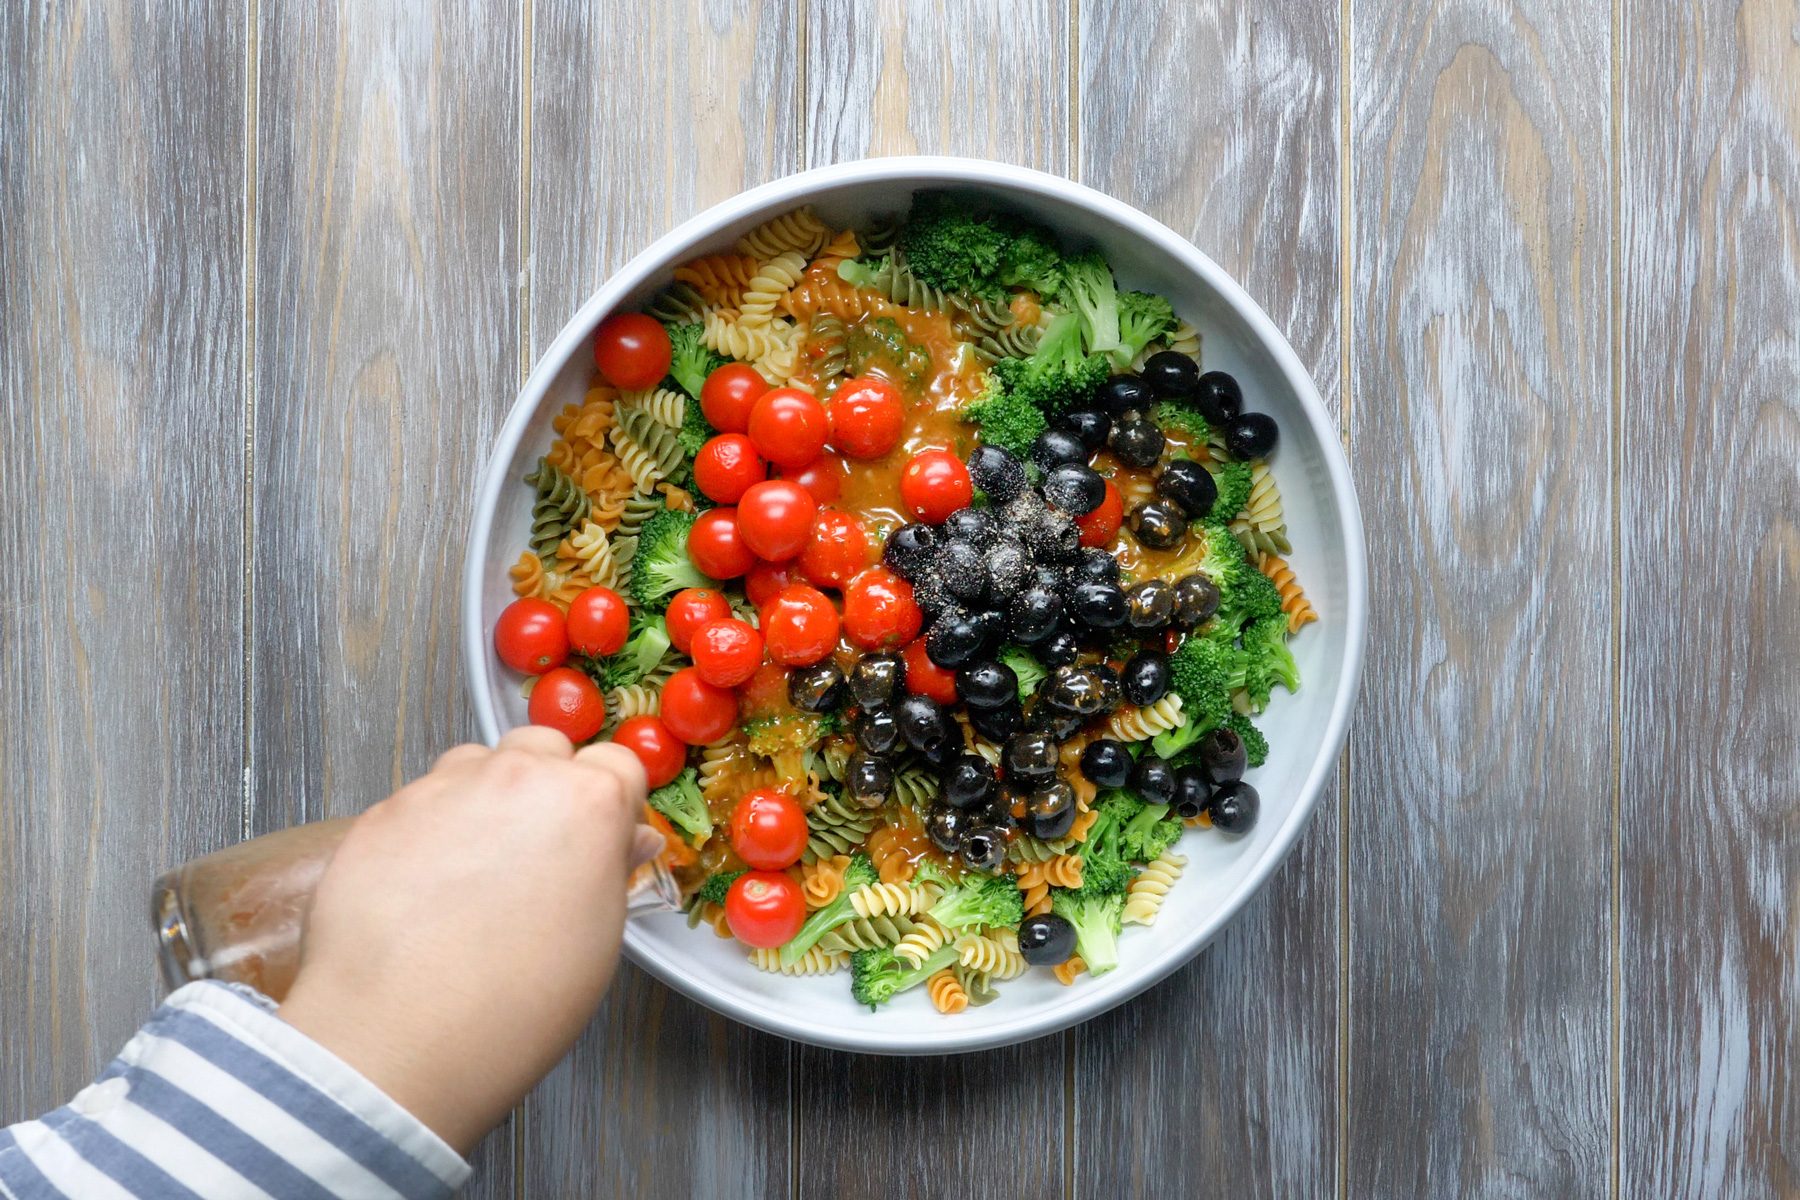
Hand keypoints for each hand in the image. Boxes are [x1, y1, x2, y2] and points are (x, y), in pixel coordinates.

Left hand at [277, 728, 657, 1153]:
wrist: (400, 1035)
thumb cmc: (513, 1004)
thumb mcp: (596, 941)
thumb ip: (610, 872)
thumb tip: (622, 842)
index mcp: (588, 803)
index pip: (617, 764)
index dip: (613, 801)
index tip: (603, 836)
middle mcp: (516, 778)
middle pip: (543, 748)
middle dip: (548, 784)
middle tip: (540, 850)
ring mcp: (442, 788)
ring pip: (476, 765)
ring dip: (486, 798)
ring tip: (476, 870)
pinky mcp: (382, 812)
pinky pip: (419, 802)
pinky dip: (429, 831)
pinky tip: (425, 892)